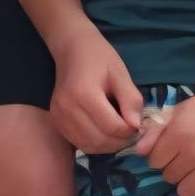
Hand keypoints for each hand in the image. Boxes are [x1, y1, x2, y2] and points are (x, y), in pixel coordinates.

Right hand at [49, 29, 144, 153]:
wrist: (71, 49)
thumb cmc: (99, 58)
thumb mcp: (121, 74)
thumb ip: (131, 101)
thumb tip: (136, 127)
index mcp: (84, 94)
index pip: (112, 127)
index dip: (131, 130)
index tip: (138, 123)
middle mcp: (67, 108)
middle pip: (100, 140)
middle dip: (121, 141)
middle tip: (130, 130)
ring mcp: (58, 116)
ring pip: (89, 145)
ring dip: (108, 146)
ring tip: (118, 133)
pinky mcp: (56, 121)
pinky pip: (78, 143)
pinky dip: (94, 144)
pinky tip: (103, 133)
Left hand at [136, 90, 194, 195]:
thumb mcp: (178, 112)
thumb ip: (156, 131)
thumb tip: (139, 151)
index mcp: (178, 136)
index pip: (154, 162)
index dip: (159, 157)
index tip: (168, 152)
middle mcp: (193, 155)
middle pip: (169, 177)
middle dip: (172, 169)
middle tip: (183, 159)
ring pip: (186, 191)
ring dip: (187, 182)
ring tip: (194, 171)